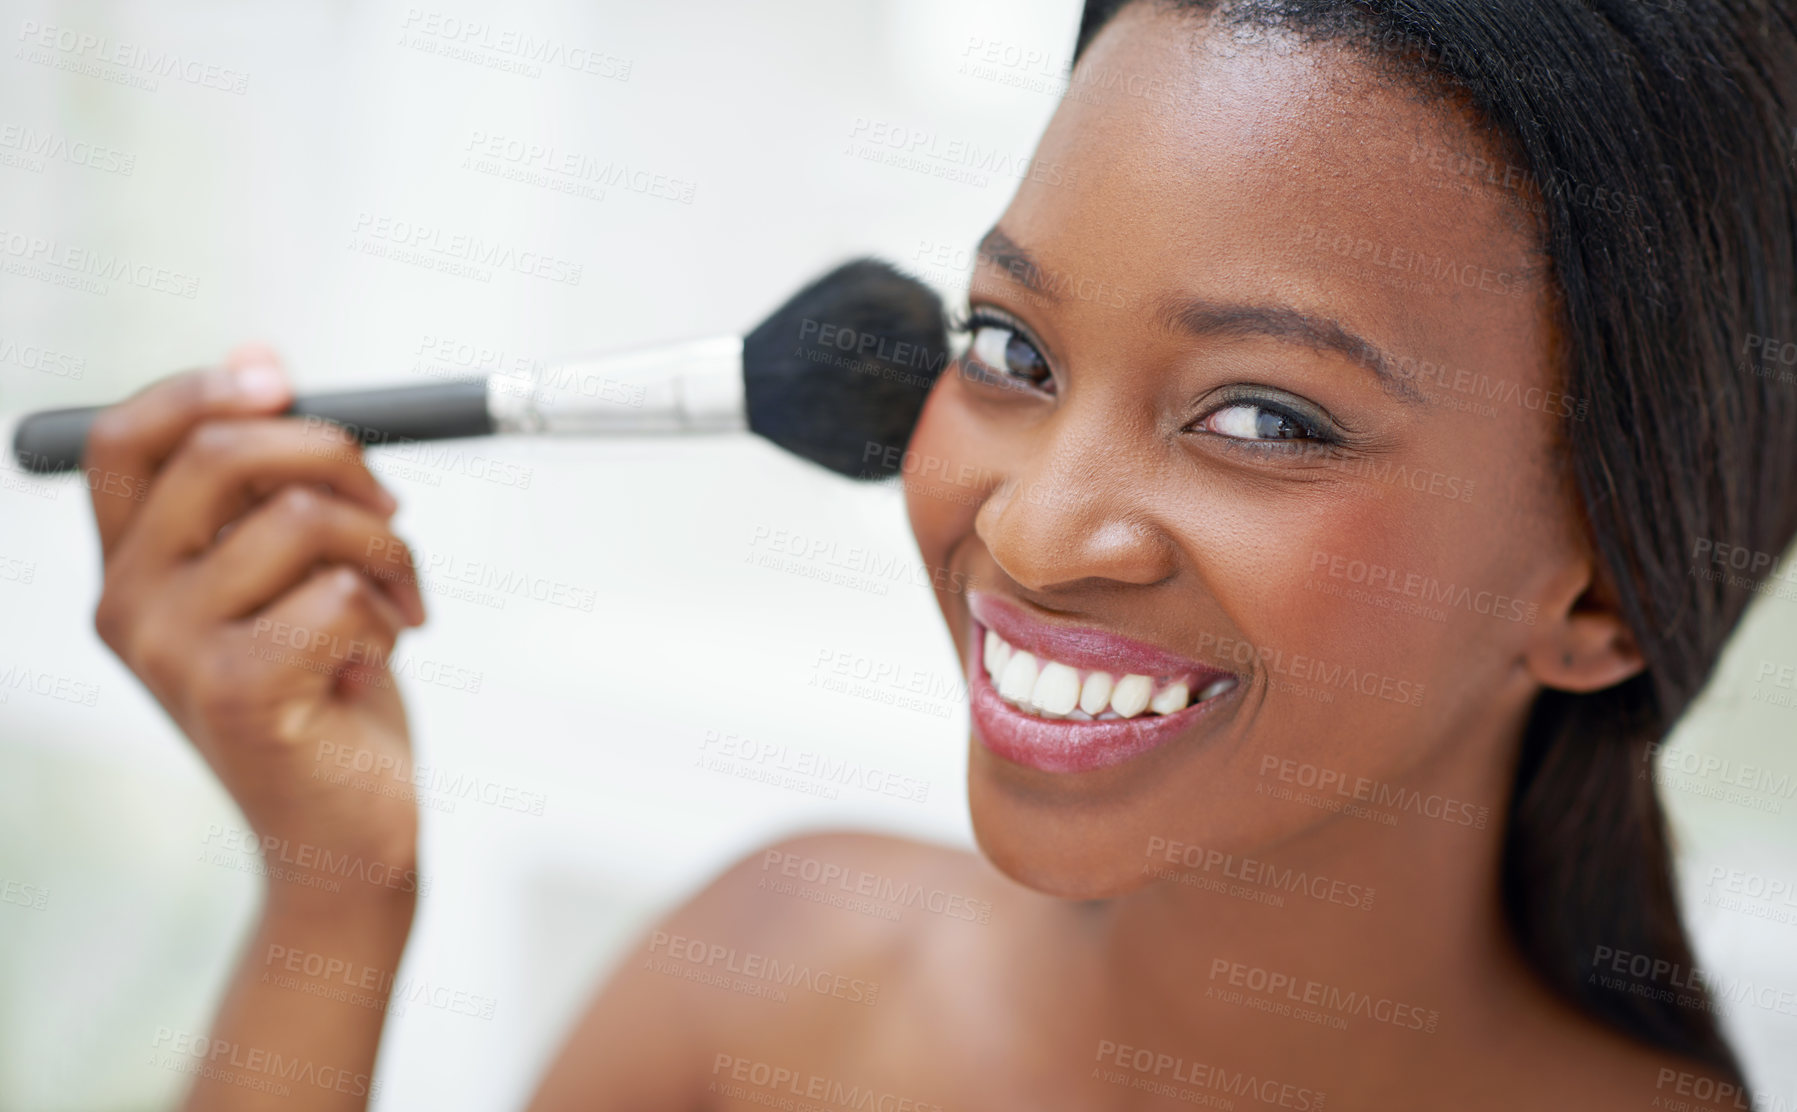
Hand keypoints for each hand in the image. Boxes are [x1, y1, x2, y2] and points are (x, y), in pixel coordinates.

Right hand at [87, 345, 427, 907]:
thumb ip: (265, 484)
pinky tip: (378, 658)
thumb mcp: (288, 574)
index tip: (283, 380)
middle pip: (222, 454)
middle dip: (337, 457)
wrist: (344, 833)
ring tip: (397, 603)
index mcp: (131, 566)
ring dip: (385, 548)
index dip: (204, 388)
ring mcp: (172, 652)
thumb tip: (259, 357)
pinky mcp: (236, 692)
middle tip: (392, 509)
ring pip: (302, 519)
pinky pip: (339, 592)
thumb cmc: (326, 694)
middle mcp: (127, 604)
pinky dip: (388, 612)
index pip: (126, 439)